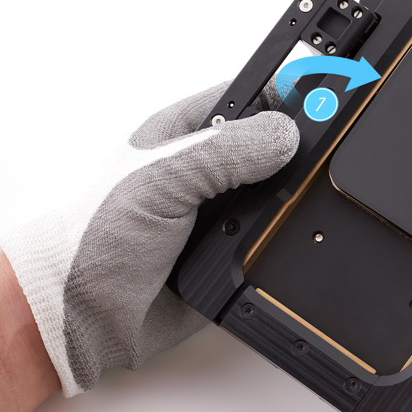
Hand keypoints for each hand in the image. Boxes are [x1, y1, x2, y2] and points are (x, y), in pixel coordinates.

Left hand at [0, 83, 297, 395]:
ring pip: (283, 195)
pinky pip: (276, 241)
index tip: (329, 98)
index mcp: (188, 132)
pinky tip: (283, 241)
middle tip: (317, 160)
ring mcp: (224, 212)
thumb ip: (223, 152)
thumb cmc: (92, 238)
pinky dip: (284, 242)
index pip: (254, 96)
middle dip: (301, 153)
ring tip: (294, 206)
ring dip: (291, 202)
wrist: (82, 317)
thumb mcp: (159, 178)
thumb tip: (287, 135)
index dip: (291, 94)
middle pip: (278, 146)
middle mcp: (210, 169)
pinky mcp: (235, 254)